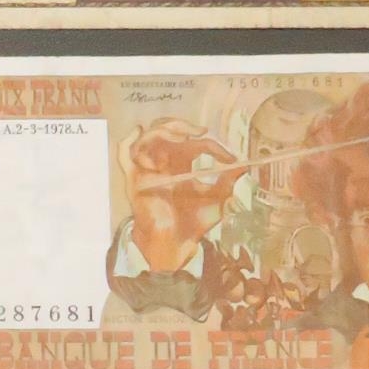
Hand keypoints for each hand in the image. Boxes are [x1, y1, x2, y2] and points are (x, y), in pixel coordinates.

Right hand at [118, 124, 246, 270]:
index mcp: (181, 163)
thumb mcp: (218, 200)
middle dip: (183, 125)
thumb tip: (244, 166)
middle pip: (167, 129)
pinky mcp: (135, 179)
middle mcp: (163, 162)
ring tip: (181, 136)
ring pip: (148, 136)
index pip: (194, 143)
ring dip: (164, 130)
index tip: (230, 159)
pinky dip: (130, 141)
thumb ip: (228, 182)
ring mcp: (147, 169)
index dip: (213, 146)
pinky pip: (124, 154)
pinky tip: (139, 133)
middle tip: (201, 132)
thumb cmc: (194, 223)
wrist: (177, 243)